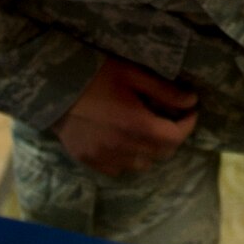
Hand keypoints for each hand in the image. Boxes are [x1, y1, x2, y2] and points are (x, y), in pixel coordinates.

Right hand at [53, 57, 198, 175]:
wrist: (51, 86)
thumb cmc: (93, 74)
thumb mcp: (132, 74)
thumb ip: (165, 91)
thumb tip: (191, 101)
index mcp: (137, 126)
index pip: (176, 136)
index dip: (188, 125)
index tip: (190, 112)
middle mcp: (124, 147)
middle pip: (162, 153)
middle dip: (172, 137)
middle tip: (170, 120)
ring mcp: (105, 157)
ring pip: (142, 164)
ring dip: (151, 150)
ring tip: (147, 132)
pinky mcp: (90, 160)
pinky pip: (119, 168)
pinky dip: (128, 159)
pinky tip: (124, 142)